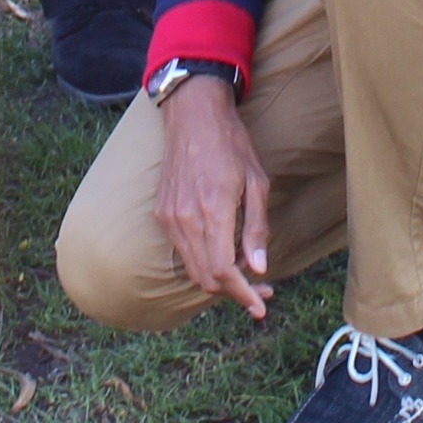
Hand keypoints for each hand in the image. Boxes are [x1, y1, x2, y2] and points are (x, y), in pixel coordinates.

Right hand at [156, 78, 271, 319]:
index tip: (260, 307)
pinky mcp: (162, 213)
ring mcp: (170, 217)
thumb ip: (256, 228)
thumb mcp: (257, 181)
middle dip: (234, 292)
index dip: (243, 294)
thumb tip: (259, 268)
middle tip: (261, 290)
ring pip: (192, 269)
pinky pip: (183, 251)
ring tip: (245, 271)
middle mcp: (185, 219)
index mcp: (213, 210)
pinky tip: (223, 250)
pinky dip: (203, 261)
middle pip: (206, 278)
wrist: (193, 116)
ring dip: (218, 280)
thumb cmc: (231, 144)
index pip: (224, 271)